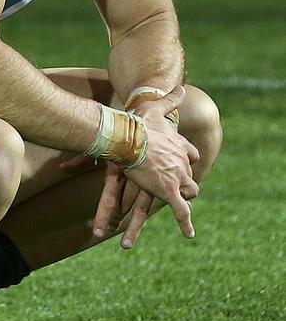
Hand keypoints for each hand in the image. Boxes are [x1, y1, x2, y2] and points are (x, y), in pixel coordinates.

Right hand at [125, 86, 199, 241]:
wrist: (129, 138)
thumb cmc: (138, 122)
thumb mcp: (156, 108)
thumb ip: (170, 99)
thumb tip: (181, 87)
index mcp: (179, 144)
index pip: (191, 154)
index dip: (186, 159)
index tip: (182, 161)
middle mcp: (182, 162)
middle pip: (190, 175)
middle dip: (185, 181)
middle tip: (179, 186)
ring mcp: (177, 177)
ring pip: (189, 193)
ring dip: (185, 199)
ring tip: (183, 211)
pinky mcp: (168, 191)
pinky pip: (181, 210)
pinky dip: (186, 223)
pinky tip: (189, 233)